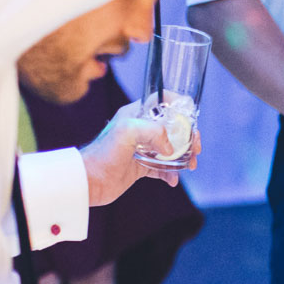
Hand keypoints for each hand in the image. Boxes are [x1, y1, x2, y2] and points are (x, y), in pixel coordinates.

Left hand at [81, 101, 196, 204]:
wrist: (88, 181)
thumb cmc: (102, 154)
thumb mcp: (128, 131)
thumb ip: (154, 131)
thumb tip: (170, 148)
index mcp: (136, 115)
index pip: (162, 102)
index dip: (179, 106)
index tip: (191, 117)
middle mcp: (140, 130)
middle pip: (173, 128)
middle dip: (188, 137)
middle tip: (195, 148)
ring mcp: (142, 149)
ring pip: (172, 149)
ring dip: (184, 157)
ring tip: (189, 166)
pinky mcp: (141, 167)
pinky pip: (163, 168)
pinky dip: (171, 174)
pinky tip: (172, 179)